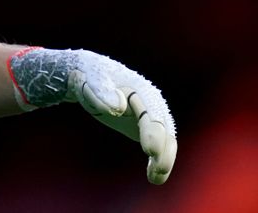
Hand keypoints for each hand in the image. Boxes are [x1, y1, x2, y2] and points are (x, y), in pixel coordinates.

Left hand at [8, 47, 177, 183]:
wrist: (90, 78)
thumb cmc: (91, 77)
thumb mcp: (93, 80)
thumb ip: (102, 92)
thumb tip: (119, 106)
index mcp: (140, 89)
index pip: (151, 111)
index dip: (153, 131)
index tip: (149, 150)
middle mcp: (152, 103)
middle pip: (164, 128)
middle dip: (163, 150)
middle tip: (155, 170)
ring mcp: (151, 116)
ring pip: (167, 139)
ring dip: (165, 159)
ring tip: (155, 179)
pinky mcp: (146, 129)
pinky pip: (160, 146)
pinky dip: (159, 160)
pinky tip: (153, 176)